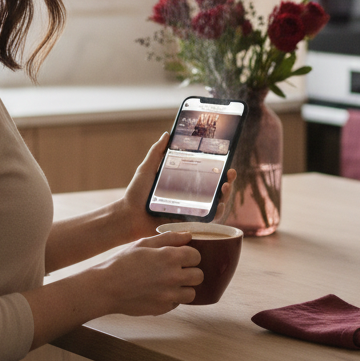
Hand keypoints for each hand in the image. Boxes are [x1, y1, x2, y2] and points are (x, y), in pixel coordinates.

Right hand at [99, 231, 202, 315]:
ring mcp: (169, 295)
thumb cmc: (122, 263)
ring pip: (192, 293)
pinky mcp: (163, 308)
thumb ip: (169, 238)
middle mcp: (173, 276)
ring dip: (184, 288)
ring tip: (170, 284)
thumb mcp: (143, 243)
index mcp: (170, 257)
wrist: (106, 287)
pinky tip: (158, 293)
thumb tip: (188, 235)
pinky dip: (171, 299)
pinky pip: (177, 304)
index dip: (190, 256)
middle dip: (190, 272)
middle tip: (178, 271)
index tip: (182, 257)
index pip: (196, 256)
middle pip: (199, 276)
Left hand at [118, 132, 237, 239]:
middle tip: (230, 173)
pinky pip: (208, 221)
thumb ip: (157, 152)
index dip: (219, 169)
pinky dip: (217, 214)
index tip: (227, 161)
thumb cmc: (137, 193)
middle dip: (228, 181)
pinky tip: (219, 205)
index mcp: (184, 184)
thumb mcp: (147, 168)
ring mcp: (191, 212)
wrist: (129, 215)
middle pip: (216, 190)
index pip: (207, 176)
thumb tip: (167, 134)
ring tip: (225, 187)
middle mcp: (191, 198)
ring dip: (226, 196)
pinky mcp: (189, 225)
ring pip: (217, 205)